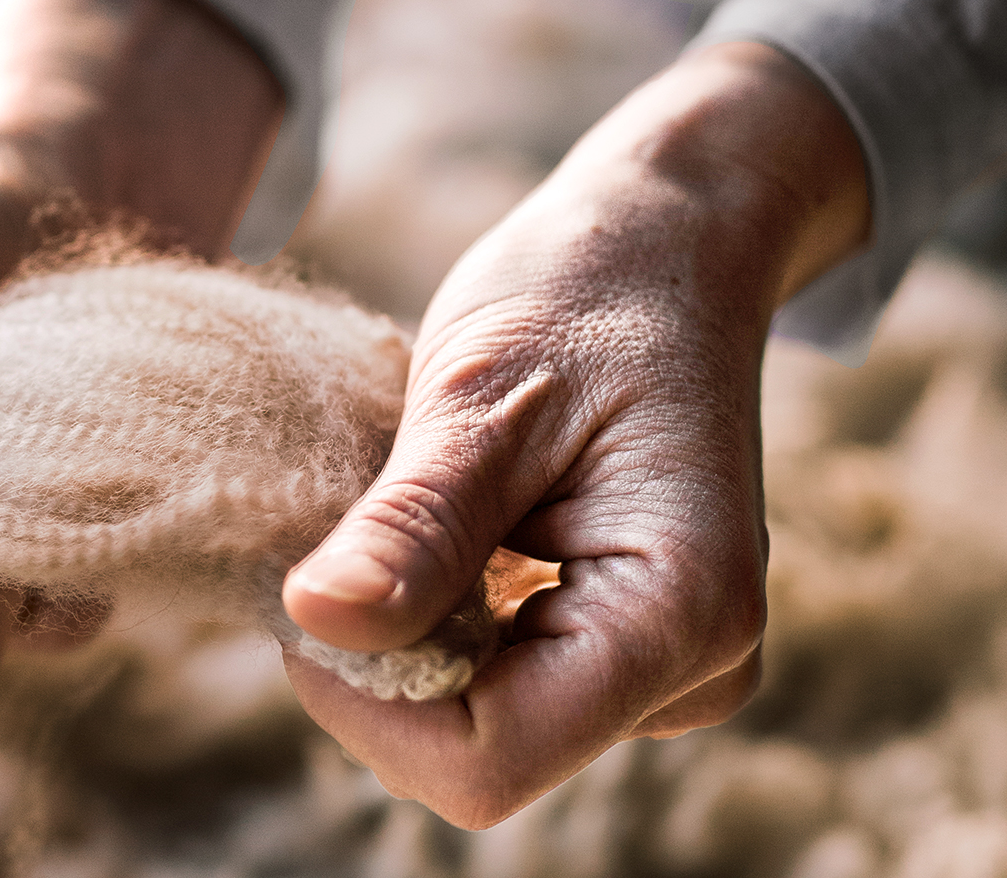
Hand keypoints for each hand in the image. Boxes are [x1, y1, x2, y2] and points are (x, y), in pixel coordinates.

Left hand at [280, 42, 869, 825]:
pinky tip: (452, 533)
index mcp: (681, 611)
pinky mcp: (626, 651)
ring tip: (422, 512)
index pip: (488, 757)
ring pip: (476, 727)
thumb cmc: (584, 294)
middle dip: (386, 664)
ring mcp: (665, 669)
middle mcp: (694, 668)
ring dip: (411, 637)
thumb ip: (411, 524)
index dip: (370, 699)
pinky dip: (441, 623)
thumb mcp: (482, 393)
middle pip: (478, 754)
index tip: (312, 588)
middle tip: (362, 526)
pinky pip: (496, 685)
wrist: (668, 249)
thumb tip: (316, 620)